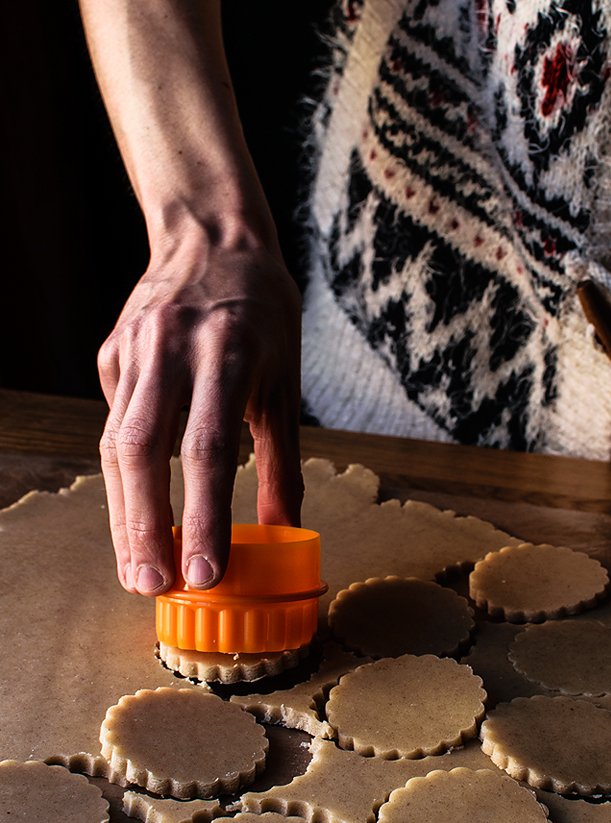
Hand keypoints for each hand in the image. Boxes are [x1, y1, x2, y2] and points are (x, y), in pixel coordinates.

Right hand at [98, 220, 302, 595]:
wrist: (211, 236)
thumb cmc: (263, 312)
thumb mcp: (286, 381)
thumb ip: (283, 459)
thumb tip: (284, 532)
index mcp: (227, 350)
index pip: (207, 447)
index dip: (205, 515)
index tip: (205, 572)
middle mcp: (171, 347)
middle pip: (143, 449)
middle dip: (143, 526)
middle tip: (151, 586)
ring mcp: (133, 349)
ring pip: (116, 443)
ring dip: (124, 513)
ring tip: (137, 570)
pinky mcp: (111, 355)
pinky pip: (115, 423)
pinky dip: (126, 474)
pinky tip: (137, 512)